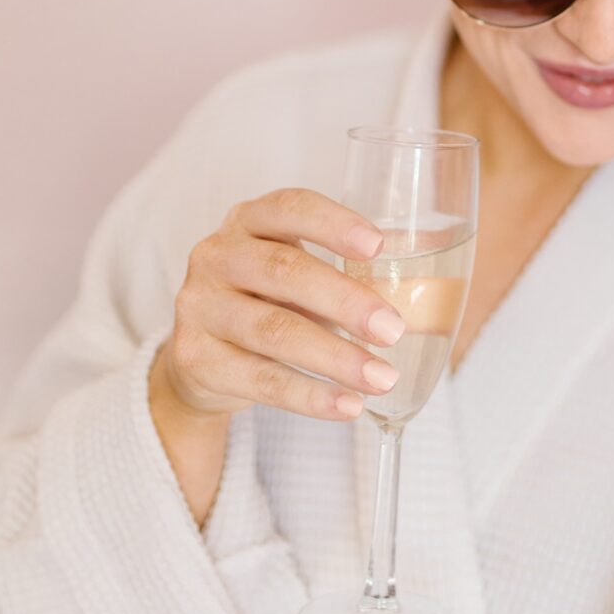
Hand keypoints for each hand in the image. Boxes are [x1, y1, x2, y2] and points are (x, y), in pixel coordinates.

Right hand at [156, 187, 407, 424]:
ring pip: (273, 331)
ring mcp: (198, 306)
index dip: (333, 224)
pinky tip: (348, 405)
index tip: (378, 246)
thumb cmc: (267, 302)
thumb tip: (418, 296)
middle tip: (393, 329)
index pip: (290, 207)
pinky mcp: (194, 358)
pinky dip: (310, 396)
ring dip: (335, 358)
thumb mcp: (294, 275)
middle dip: (345, 301)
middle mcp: (216, 255)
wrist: (201, 359)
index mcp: (248, 220)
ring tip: (383, 377)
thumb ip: (339, 275)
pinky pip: (260, 379)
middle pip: (284, 271)